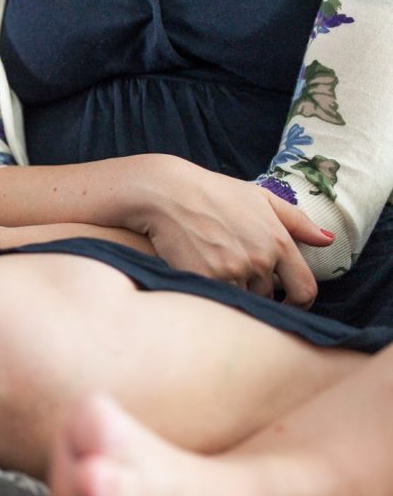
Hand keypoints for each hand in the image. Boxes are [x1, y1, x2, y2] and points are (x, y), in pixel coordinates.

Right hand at [143, 162, 331, 307]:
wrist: (168, 193)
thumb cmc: (214, 192)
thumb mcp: (261, 198)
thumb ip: (297, 220)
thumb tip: (328, 240)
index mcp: (279, 242)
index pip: (305, 289)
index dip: (300, 303)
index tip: (287, 303)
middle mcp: (260, 260)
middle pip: (269, 296)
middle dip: (257, 289)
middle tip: (237, 272)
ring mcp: (232, 271)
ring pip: (242, 300)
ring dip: (233, 291)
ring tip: (217, 269)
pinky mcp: (204, 279)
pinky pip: (218, 298)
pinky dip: (213, 292)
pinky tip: (202, 274)